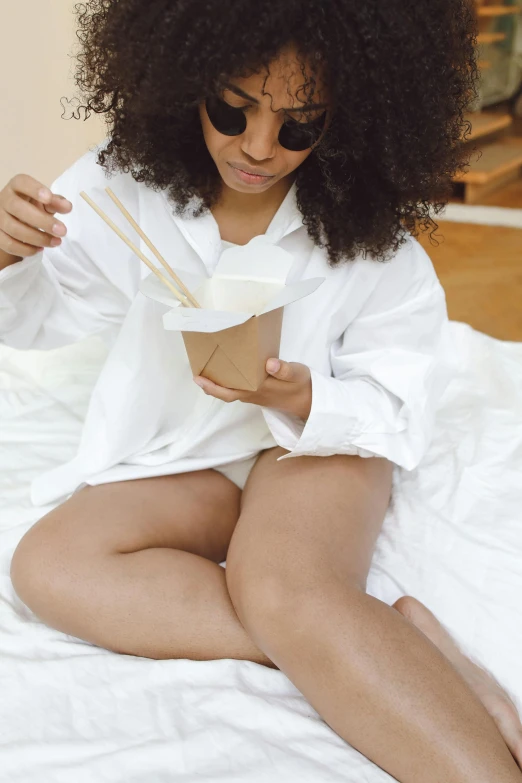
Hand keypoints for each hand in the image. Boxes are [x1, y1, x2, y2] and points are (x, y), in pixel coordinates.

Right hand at [0, 174, 71, 262]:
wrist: (14, 219)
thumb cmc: (32, 206)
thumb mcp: (46, 202)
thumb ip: (56, 202)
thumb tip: (67, 207)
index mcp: (17, 186)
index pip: (21, 182)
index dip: (34, 189)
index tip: (49, 198)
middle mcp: (5, 199)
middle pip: (17, 208)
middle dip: (42, 221)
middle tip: (62, 231)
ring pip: (14, 229)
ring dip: (38, 238)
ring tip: (56, 242)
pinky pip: (9, 244)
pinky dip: (26, 249)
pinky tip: (40, 249)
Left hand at [194, 359, 312, 420]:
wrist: (311, 403)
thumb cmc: (302, 386)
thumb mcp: (297, 374)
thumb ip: (284, 370)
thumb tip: (269, 364)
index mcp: (257, 390)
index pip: (228, 392)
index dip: (212, 386)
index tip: (198, 378)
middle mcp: (253, 394)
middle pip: (225, 393)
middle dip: (210, 384)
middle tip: (197, 372)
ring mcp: (255, 396)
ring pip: (231, 391)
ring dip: (218, 383)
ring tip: (209, 369)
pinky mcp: (259, 393)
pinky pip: (239, 389)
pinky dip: (230, 382)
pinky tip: (230, 371)